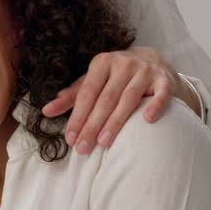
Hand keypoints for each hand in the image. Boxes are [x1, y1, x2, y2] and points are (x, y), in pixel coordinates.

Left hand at [41, 46, 193, 153]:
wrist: (154, 61)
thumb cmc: (116, 76)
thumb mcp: (94, 80)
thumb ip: (72, 96)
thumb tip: (46, 111)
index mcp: (102, 63)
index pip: (87, 93)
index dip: (78, 116)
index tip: (70, 139)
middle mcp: (123, 63)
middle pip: (105, 98)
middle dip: (92, 125)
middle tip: (83, 148)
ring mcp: (145, 70)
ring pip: (129, 98)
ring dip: (116, 121)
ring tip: (104, 142)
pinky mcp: (165, 79)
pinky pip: (160, 93)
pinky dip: (154, 105)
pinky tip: (147, 120)